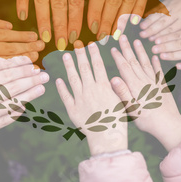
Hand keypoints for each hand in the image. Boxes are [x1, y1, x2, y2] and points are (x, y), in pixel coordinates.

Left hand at [0, 17, 43, 80]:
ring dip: (21, 36)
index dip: (24, 64)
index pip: (9, 64)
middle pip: (11, 49)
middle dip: (29, 49)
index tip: (36, 64)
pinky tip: (11, 27)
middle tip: (43, 48)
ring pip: (6, 35)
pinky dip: (2, 25)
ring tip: (34, 37)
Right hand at [0, 64, 48, 139]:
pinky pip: (6, 119)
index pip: (6, 74)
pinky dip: (17, 112)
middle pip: (14, 87)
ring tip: (41, 88)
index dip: (21, 69)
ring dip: (30, 95)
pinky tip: (25, 106)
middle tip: (44, 75)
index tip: (32, 64)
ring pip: (14, 103)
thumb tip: (5, 70)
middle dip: (31, 80)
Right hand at [17, 0, 86, 49]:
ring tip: (44, 39)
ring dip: (44, 21)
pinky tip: (22, 17)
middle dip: (63, 28)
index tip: (79, 38)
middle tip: (63, 47)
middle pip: (61, 5)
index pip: (78, 1)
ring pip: (42, 0)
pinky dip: (22, 1)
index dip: (78, 22)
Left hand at [56, 41, 127, 155]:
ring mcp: (80, 99)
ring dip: (69, 66)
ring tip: (66, 56)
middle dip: (81, 55)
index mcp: (104, 86)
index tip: (91, 44)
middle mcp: (90, 90)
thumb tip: (113, 76)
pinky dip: (61, 88)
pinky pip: (65, 96)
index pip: (98, 65)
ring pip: (73, 79)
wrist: (107, 137)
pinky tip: (58, 80)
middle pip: (84, 69)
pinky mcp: (73, 110)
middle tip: (77, 44)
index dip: (94, 53)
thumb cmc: (118, 121)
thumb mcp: (122, 101)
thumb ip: (117, 88)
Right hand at [110, 35, 180, 150]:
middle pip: (134, 61)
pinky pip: (158, 71)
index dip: (118, 57)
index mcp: (135, 87)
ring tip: (137, 41)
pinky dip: (156, 63)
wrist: (170, 126)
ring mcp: (155, 83)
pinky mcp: (163, 87)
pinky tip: (155, 56)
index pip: (124, 68)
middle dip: (128, 48)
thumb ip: (123, 93)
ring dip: (141, 51)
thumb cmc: (148, 121)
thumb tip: (113, 78)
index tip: (112, 47)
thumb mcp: (132, 110)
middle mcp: (145, 81)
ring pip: (146, 63)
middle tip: (123, 36)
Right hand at [140, 0, 180, 40]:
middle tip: (142, 36)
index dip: (162, 35)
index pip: (172, 29)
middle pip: (163, 22)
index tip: (153, 40)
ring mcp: (173, 4)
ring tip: (141, 28)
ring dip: (149, 21)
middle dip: (152, 29)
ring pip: (159, 14)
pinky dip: (151, 12)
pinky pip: (159, 6)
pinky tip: (144, 18)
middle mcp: (178, 11)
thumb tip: (173, 41)